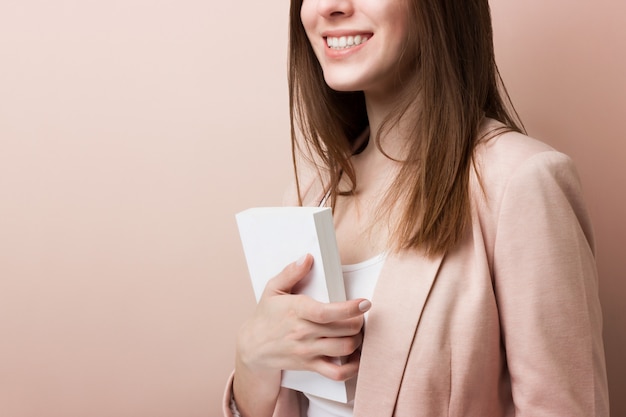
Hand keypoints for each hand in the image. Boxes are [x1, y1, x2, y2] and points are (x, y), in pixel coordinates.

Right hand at [233, 254, 370, 415]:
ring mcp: (308, 351)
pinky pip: (336, 373)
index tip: (365, 303)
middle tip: (360, 315)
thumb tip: (307, 258)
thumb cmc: (266, 316)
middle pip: (343, 330)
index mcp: (297, 311)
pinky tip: (354, 357)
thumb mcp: (272, 289)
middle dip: (358, 321)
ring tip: (356, 331)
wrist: (252, 347)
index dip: (350, 308)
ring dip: (357, 340)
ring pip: (344, 349)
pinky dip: (351, 368)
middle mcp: (303, 333)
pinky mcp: (310, 365)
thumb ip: (291, 272)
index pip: (327, 313)